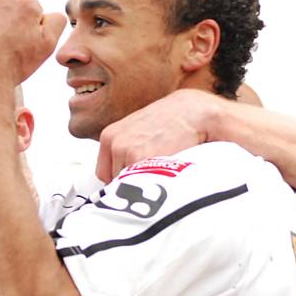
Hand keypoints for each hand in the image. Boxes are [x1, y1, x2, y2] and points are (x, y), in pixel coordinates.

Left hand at [0, 0, 65, 89]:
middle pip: (14, 10)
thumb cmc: (17, 62)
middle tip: (13, 49)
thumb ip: (57, 22)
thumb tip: (52, 14)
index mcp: (26, 4)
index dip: (34, 29)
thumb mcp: (48, 44)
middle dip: (15, 24)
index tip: (27, 44)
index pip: (35, 11)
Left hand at [96, 89, 215, 181]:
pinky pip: (137, 184)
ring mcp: (125, 151)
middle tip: (151, 170)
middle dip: (131, 180)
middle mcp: (113, 143)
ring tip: (158, 169)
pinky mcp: (139, 159)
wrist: (191, 112)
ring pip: (126, 183)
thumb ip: (123, 149)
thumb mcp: (136, 130)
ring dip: (141, 182)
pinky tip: (162, 173)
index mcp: (109, 136)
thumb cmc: (168, 122)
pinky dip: (149, 183)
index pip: (104, 172)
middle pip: (114, 180)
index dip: (121, 177)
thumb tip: (118, 176)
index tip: (135, 176)